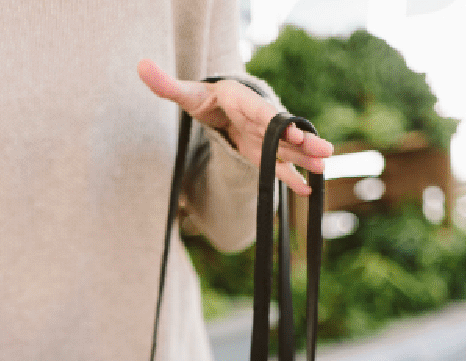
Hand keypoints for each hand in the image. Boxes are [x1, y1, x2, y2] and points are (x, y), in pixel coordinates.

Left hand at [137, 59, 333, 195]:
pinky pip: (279, 166)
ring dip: (305, 158)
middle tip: (325, 149)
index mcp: (243, 103)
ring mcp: (264, 137)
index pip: (261, 112)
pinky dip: (291, 178)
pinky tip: (307, 189)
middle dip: (303, 140)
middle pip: (283, 131)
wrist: (219, 104)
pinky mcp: (263, 152)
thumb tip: (140, 65)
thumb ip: (165, 84)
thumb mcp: (185, 93)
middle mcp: (259, 119)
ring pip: (287, 149)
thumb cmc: (203, 97)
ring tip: (324, 168)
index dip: (277, 122)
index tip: (293, 129)